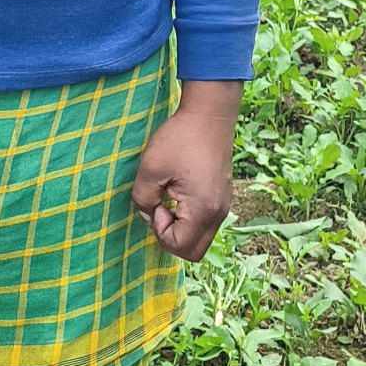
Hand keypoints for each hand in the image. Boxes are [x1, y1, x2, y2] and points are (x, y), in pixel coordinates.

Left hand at [130, 100, 235, 262]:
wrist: (210, 113)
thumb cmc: (180, 138)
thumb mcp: (150, 168)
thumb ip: (142, 199)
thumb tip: (148, 214)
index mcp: (203, 209)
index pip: (179, 247)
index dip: (160, 230)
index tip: (157, 202)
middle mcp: (218, 213)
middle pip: (193, 252)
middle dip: (171, 237)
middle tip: (160, 207)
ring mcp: (223, 206)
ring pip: (200, 239)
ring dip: (180, 228)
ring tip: (168, 198)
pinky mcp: (222, 197)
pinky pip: (204, 223)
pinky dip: (189, 218)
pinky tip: (178, 193)